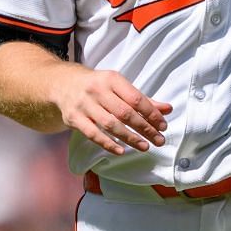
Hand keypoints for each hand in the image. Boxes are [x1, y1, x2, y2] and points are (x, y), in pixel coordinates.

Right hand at [53, 69, 171, 155]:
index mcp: (111, 79)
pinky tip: (121, 151)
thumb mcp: (118, 87)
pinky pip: (93, 134)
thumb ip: (142, 99)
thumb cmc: (97, 87)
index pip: (135, 98)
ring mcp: (83, 104)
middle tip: (159, 140)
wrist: (62, 84)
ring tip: (145, 147)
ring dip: (130, 138)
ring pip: (110, 124)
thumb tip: (168, 109)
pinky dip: (108, 144)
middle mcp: (96, 90)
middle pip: (125, 113)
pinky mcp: (73, 118)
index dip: (151, 113)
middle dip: (144, 128)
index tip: (163, 126)